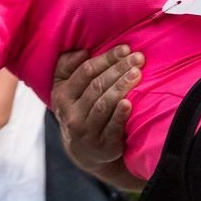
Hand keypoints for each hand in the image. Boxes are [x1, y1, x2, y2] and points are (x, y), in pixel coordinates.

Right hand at [51, 47, 141, 169]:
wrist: (85, 151)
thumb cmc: (79, 109)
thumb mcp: (66, 88)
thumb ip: (67, 66)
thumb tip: (82, 51)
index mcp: (62, 96)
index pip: (85, 72)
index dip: (106, 58)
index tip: (125, 49)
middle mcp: (71, 114)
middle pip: (97, 86)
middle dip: (119, 69)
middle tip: (138, 58)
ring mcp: (86, 131)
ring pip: (104, 104)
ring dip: (121, 86)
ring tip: (137, 73)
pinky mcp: (103, 145)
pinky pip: (112, 127)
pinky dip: (120, 115)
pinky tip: (129, 103)